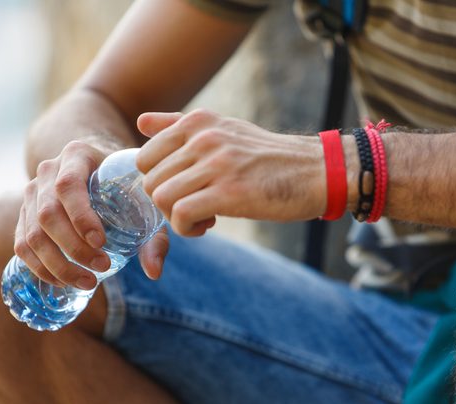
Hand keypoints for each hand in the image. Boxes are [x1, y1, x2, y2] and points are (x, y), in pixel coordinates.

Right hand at [14, 141, 169, 288]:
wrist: (99, 167)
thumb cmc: (126, 184)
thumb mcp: (144, 200)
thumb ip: (154, 235)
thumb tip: (154, 272)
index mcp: (77, 155)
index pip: (68, 186)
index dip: (81, 216)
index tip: (102, 242)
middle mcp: (48, 170)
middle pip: (48, 213)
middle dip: (73, 247)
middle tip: (102, 268)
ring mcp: (32, 192)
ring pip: (33, 233)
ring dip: (57, 264)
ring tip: (87, 282)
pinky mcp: (24, 214)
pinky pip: (22, 244)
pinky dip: (40, 267)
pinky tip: (63, 282)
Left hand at [136, 109, 327, 235]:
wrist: (315, 171)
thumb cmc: (267, 156)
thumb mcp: (224, 128)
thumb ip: (178, 125)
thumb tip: (140, 121)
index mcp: (197, 122)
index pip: (144, 157)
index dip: (158, 182)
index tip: (182, 190)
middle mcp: (203, 138)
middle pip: (150, 181)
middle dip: (165, 203)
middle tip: (193, 207)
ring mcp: (216, 164)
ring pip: (162, 198)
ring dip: (176, 218)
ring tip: (202, 217)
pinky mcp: (230, 192)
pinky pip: (182, 215)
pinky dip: (188, 228)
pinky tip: (208, 225)